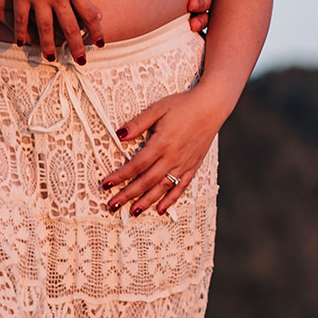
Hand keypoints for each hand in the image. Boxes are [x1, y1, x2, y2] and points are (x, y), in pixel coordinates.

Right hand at [1, 0, 114, 63]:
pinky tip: (22, 43)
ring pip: (46, 28)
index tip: (100, 43)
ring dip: (50, 45)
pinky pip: (22, 20)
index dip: (96, 30)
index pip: (89, 13)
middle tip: (81, 61)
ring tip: (52, 58)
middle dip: (77, 46)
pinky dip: (22, 33)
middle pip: (70, 26)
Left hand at [104, 87, 226, 214]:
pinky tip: (161, 209)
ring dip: (146, 201)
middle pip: (146, 181)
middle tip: (112, 205)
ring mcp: (183, 164)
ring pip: (162, 188)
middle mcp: (172, 157)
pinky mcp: (192, 166)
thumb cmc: (183, 105)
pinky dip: (170, 200)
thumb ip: (138, 123)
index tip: (106, 184)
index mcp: (161, 143)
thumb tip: (119, 135)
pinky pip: (180, 187)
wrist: (211, 107)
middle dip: (127, 194)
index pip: (136, 165)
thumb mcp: (158, 109)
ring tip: (132, 212)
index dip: (120, 176)